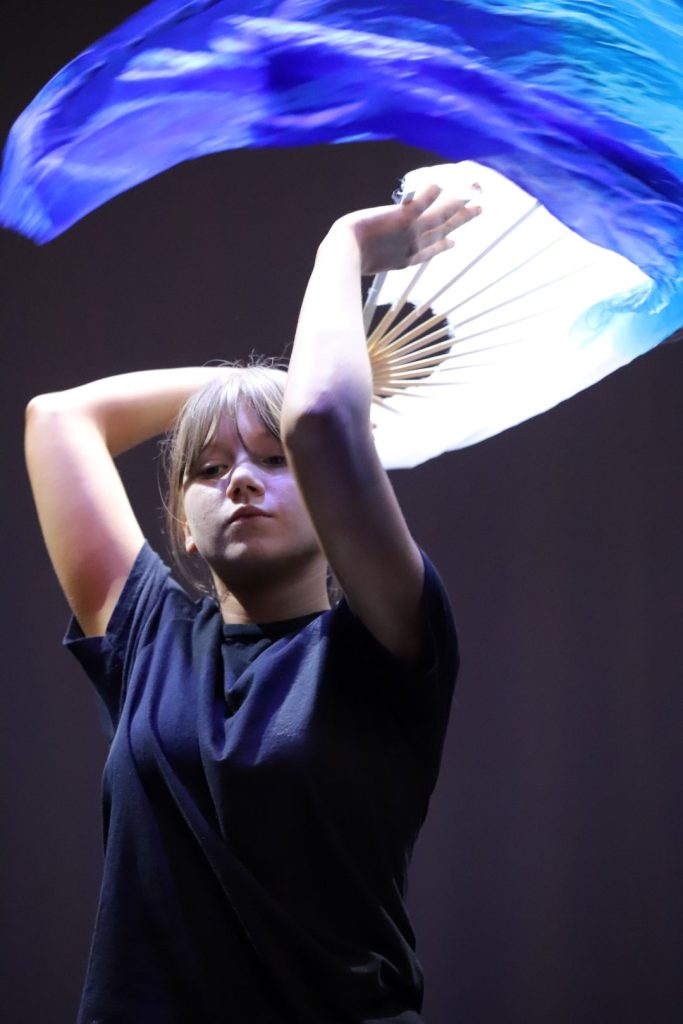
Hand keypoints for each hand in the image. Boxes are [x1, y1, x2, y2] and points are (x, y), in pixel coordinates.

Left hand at [338, 184, 481, 275]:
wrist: (345, 255)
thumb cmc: (348, 260)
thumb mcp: (368, 262)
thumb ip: (375, 257)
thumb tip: (365, 256)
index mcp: (405, 258)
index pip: (429, 251)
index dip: (443, 246)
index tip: (454, 242)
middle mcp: (413, 245)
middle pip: (443, 230)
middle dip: (462, 220)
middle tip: (480, 208)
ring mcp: (410, 231)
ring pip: (441, 216)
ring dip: (460, 204)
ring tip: (475, 192)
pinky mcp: (402, 217)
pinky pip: (422, 203)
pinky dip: (432, 194)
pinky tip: (442, 183)